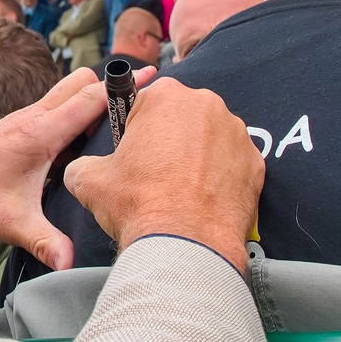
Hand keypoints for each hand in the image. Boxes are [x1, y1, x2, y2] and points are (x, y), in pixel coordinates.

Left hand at [0, 66, 154, 271]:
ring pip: (67, 91)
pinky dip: (77, 107)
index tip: (154, 77)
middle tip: (145, 99)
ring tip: (125, 114)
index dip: (123, 87)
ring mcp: (24, 118)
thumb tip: (67, 263)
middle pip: (81, 82)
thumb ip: (43, 241)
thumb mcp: (10, 224)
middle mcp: (33, 117)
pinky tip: (89, 133)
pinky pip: (55, 105)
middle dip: (112, 84)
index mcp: (38, 133)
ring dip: (94, 94)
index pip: (90, 98)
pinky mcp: (18, 126)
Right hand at [63, 79, 263, 271]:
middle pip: (181, 116)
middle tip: (156, 173)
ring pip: (210, 138)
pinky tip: (204, 199)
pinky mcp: (256, 162)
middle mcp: (206, 105)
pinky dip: (221, 177)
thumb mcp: (88, 180)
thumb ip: (84, 164)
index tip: (134, 152)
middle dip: (169, 139)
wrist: (185, 245)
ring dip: (197, 156)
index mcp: (164, 96)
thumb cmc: (139, 204)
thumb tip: (84, 170)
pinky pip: (233, 163)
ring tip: (181, 190)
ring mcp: (236, 133)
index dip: (135, 129)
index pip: (144, 102)